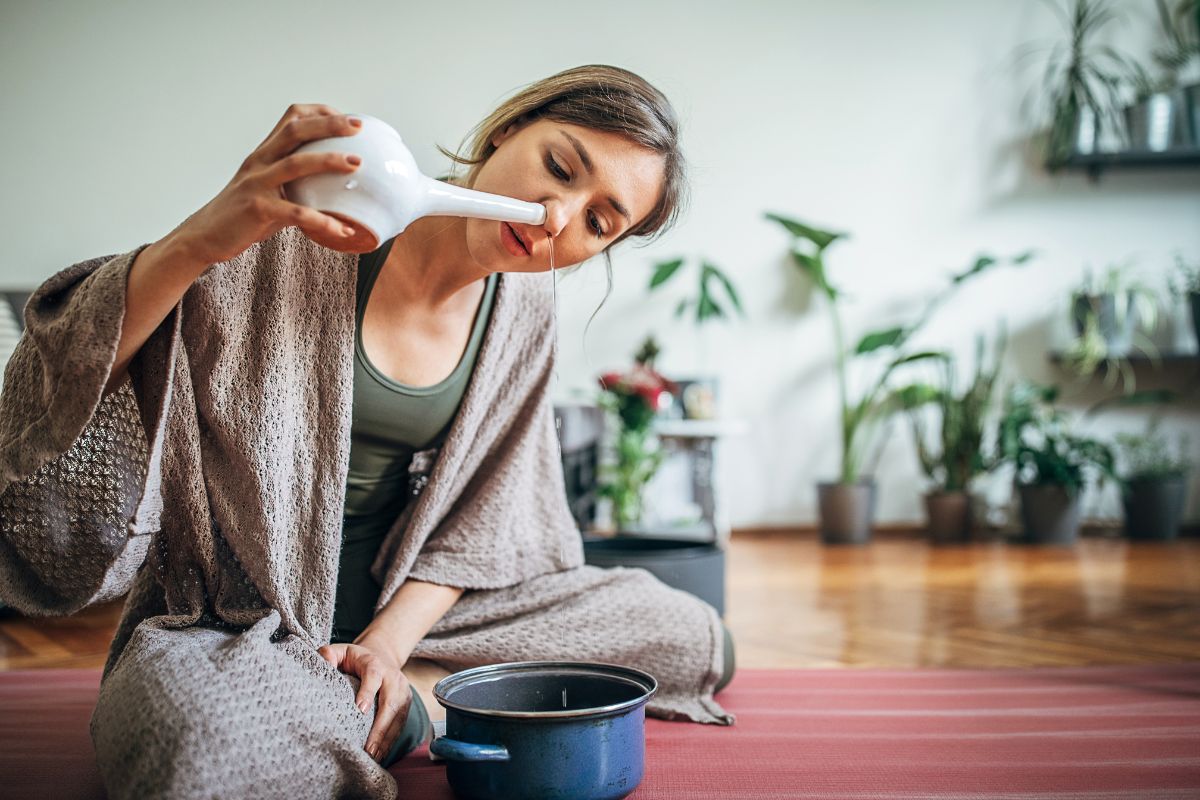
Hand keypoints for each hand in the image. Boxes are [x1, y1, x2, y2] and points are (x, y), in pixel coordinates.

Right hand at [166, 103, 364, 266]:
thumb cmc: (244, 215)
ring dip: (328, 160)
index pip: (291, 119)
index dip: (320, 113)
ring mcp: (256, 184)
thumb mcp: (269, 190)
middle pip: (295, 132)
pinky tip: (343, 229)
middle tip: (357, 127)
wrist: (205, 236)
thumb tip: (335, 187)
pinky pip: (296, 212)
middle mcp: (259, 162)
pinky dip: (322, 220)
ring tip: (356, 164)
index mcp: (264, 154)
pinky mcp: (257, 210)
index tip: (347, 118)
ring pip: (295, 164)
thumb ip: (295, 184)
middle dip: (328, 125)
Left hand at [318, 641, 412, 762]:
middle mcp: (393, 677)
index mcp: (374, 663)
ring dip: (387, 738)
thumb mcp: (340, 651)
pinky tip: (382, 753)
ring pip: (398, 715)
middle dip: (380, 727)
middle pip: (390, 702)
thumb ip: (328, 654)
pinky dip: (392, 739)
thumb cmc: (355, 658)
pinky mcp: (407, 702)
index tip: (360, 710)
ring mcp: (403, 690)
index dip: (367, 692)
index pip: (373, 676)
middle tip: (369, 748)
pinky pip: (401, 722)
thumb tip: (323, 662)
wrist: (382, 655)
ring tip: (374, 756)